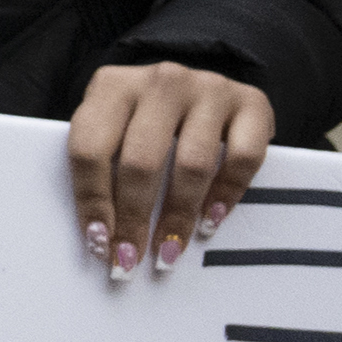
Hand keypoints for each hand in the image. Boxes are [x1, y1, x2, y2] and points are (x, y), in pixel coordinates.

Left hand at [67, 61, 273, 279]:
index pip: (90, 148)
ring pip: (192, 163)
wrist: (200, 86)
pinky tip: (211, 221)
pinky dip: (228, 194)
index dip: (91, 201)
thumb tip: (98, 239)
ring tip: (169, 251)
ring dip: (179, 216)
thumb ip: (101, 166)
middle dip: (134, 219)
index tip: (98, 243)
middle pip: (141, 161)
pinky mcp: (252, 102)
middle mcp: (160, 81)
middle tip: (130, 260)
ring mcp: (208, 88)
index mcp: (112, 86)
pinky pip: (243, 156)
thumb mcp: (113, 127)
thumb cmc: (143, 118)